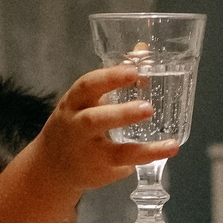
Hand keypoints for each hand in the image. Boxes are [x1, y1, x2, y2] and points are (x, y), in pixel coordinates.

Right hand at [32, 66, 171, 196]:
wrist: (52, 166)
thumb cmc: (75, 122)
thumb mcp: (87, 99)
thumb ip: (115, 77)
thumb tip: (143, 50)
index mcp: (74, 102)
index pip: (87, 86)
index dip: (110, 77)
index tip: (133, 70)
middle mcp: (77, 128)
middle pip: (95, 120)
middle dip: (122, 114)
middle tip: (148, 108)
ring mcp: (88, 153)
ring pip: (115, 152)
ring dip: (143, 149)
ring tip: (170, 144)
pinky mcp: (99, 173)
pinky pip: (124, 168)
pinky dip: (144, 160)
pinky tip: (164, 152)